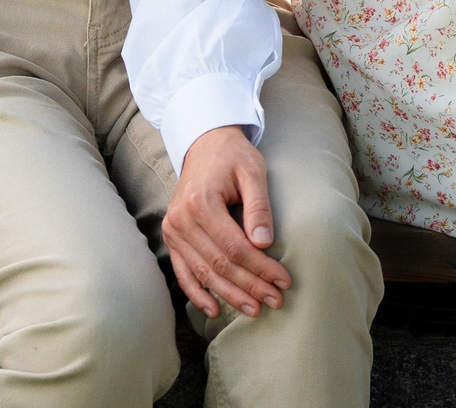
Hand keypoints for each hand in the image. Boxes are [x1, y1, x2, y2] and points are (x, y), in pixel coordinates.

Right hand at [165, 127, 289, 320]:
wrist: (206, 144)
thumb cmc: (234, 157)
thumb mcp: (253, 172)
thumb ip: (259, 207)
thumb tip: (264, 245)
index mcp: (201, 203)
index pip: (235, 248)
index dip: (260, 269)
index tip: (284, 280)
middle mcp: (181, 219)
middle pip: (220, 265)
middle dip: (250, 287)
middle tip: (276, 301)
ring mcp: (173, 230)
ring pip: (203, 273)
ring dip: (230, 295)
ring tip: (254, 310)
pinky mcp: (171, 236)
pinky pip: (183, 272)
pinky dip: (197, 294)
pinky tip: (215, 310)